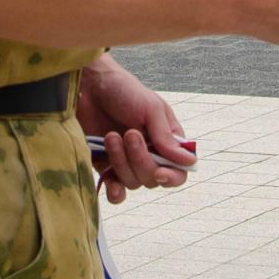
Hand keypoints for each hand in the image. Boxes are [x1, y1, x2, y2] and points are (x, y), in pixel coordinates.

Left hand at [76, 55, 194, 204]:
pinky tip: (112, 186)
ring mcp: (127, 163)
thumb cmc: (124, 91)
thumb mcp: (151, 108)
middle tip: (129, 133)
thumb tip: (189, 162)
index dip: (172, 176)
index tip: (159, 172)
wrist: (89, 85)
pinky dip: (115, 192)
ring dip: (122, 162)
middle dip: (140, 159)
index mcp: (167, 141)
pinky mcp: (106, 167)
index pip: (179, 171)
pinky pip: (116, 191)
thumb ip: (166, 137)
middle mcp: (150, 155)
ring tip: (111, 136)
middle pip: (153, 178)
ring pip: (133, 182)